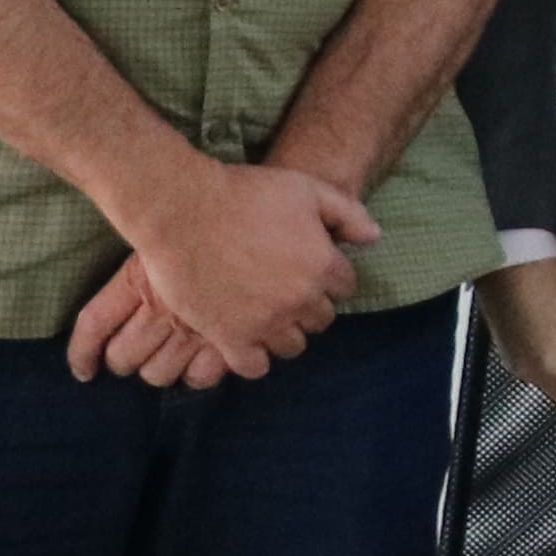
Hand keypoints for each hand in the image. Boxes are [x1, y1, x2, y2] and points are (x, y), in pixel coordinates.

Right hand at [84, 159, 373, 378]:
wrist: (181, 209)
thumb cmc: (243, 192)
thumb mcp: (305, 189)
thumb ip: (346, 214)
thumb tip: (374, 238)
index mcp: (323, 265)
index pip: (345, 288)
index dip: (327, 277)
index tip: (306, 268)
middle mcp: (300, 300)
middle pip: (320, 319)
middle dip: (307, 305)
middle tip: (282, 291)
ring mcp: (265, 322)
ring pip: (292, 345)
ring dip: (283, 332)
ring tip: (264, 315)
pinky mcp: (229, 337)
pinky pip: (254, 366)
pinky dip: (253, 358)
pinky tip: (244, 339)